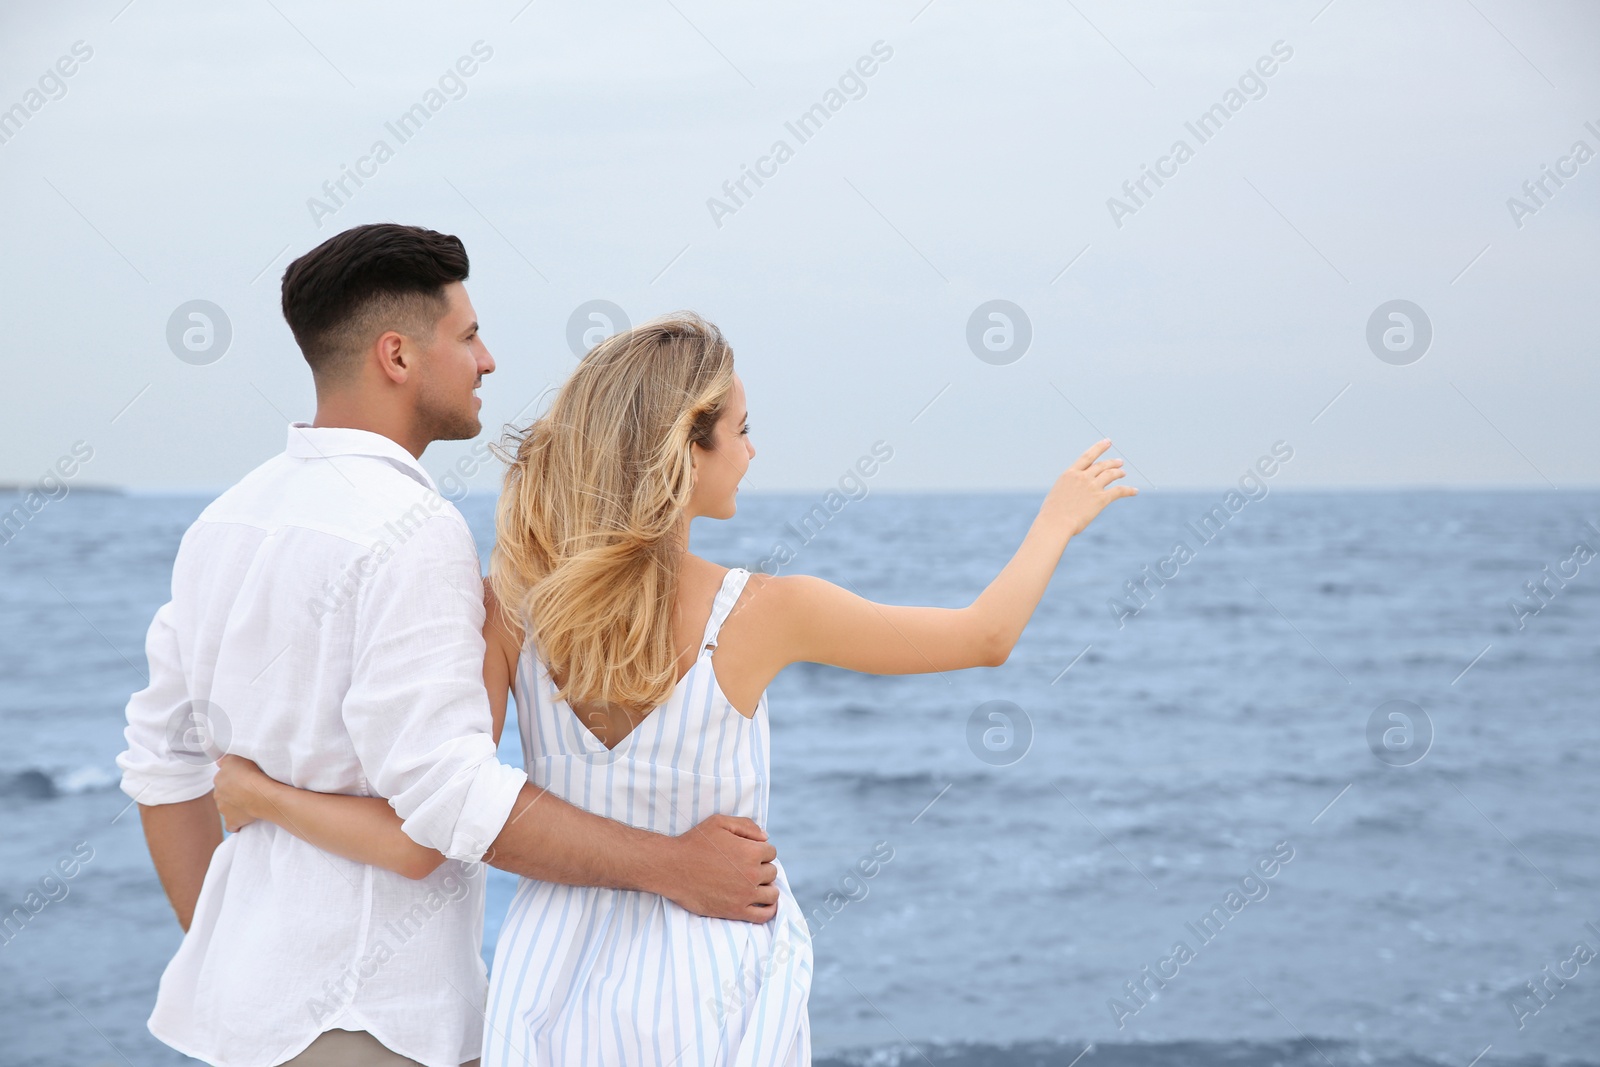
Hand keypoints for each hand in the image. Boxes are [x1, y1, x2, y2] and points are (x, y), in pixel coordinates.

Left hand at [212, 754, 274, 832]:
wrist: (260, 794)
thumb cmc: (251, 774)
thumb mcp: (235, 758)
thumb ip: (225, 760)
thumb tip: (219, 762)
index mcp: (218, 779)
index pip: (223, 778)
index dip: (233, 778)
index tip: (244, 778)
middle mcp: (218, 795)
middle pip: (223, 793)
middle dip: (233, 792)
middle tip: (247, 790)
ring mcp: (223, 810)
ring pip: (227, 808)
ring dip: (235, 806)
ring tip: (250, 802)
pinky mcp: (231, 822)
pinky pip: (232, 825)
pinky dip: (236, 823)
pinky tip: (244, 820)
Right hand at [659, 814, 778, 922]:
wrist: (672, 868)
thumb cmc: (694, 842)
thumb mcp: (719, 822)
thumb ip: (746, 826)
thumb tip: (766, 837)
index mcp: (751, 851)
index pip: (771, 852)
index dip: (760, 851)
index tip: (747, 853)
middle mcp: (752, 874)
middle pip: (772, 872)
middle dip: (762, 868)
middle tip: (745, 868)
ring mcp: (745, 895)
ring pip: (772, 893)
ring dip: (766, 887)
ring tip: (753, 884)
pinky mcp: (736, 911)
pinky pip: (764, 915)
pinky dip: (769, 909)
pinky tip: (763, 903)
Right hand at [1042, 438, 1137, 536]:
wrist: (1055, 523)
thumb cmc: (1052, 512)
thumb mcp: (1058, 492)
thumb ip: (1070, 486)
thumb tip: (1076, 489)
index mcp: (1070, 474)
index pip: (1088, 456)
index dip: (1099, 447)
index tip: (1108, 442)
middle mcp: (1083, 477)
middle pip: (1102, 465)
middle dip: (1112, 462)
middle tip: (1119, 462)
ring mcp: (1092, 487)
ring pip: (1111, 474)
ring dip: (1119, 472)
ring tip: (1123, 473)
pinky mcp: (1101, 499)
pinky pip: (1118, 491)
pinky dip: (1128, 490)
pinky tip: (1135, 491)